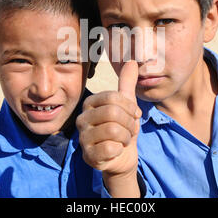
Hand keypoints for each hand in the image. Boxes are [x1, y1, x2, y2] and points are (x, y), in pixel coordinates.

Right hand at [76, 61, 141, 196]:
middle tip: (130, 129)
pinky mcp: (88, 156)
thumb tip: (131, 61)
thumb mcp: (127, 104)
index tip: (135, 115)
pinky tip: (116, 150)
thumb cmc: (123, 127)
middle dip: (130, 123)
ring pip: (113, 131)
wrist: (123, 156)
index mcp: (90, 103)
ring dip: (126, 137)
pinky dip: (120, 150)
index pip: (113, 97)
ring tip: (123, 139)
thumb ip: (127, 83)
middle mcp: (82, 119)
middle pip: (113, 113)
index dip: (130, 107)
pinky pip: (110, 149)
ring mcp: (83, 138)